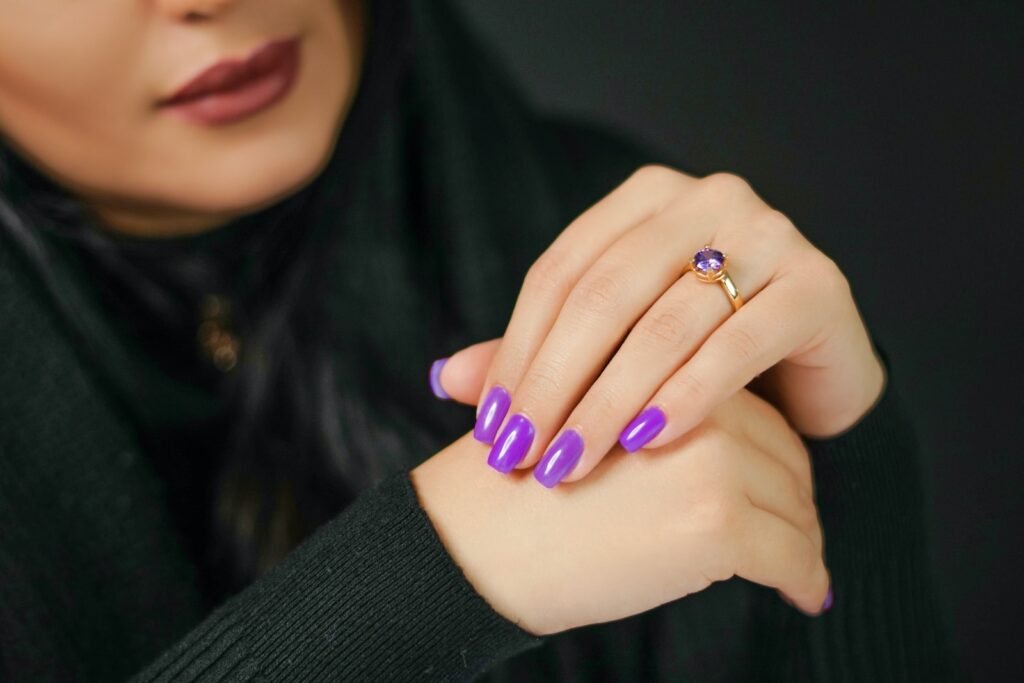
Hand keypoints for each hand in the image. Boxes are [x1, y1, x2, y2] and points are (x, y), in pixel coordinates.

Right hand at [411, 388, 830, 635]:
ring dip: (800, 543)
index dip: (768, 460)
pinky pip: (792, 558)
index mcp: (669, 376)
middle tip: (791, 537)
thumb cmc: (514, 491)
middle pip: (786, 459)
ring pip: (795, 509)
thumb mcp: (579, 424)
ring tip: (798, 569)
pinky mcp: (716, 521)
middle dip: (791, 502)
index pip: (754, 417)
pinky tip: (805, 595)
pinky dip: (804, 580)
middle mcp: (698, 409)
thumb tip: (693, 450)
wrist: (474, 541)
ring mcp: (712, 463)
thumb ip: (635, 411)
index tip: (775, 495)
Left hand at [435, 166, 884, 486]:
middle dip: (553, 384)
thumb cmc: (704, 355)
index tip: (490, 427)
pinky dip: (687, 396)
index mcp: (646, 200)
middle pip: (605, 295)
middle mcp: (707, 199)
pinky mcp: (817, 286)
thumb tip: (444, 380)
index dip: (515, 353)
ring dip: (608, 402)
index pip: (560, 273)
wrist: (814, 371)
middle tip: (522, 455)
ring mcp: (769, 235)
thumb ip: (540, 357)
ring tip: (570, 462)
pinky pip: (738, 344)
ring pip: (664, 323)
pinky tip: (648, 443)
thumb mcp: (615, 349)